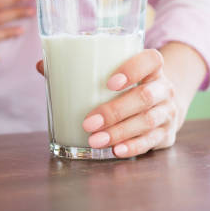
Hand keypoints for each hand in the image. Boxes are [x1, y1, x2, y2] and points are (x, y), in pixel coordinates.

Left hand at [37, 49, 180, 157]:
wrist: (163, 106)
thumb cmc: (129, 87)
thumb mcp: (114, 73)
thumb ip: (80, 69)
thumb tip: (41, 65)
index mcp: (152, 68)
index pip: (151, 60)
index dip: (133, 69)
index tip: (109, 82)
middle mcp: (164, 88)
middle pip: (145, 96)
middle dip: (115, 111)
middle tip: (89, 122)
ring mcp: (167, 112)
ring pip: (147, 121)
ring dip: (119, 132)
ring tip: (95, 140)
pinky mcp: (166, 134)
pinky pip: (151, 141)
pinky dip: (133, 146)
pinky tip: (115, 150)